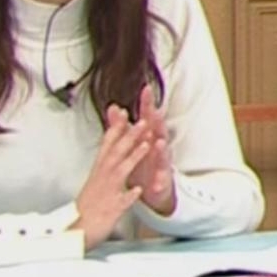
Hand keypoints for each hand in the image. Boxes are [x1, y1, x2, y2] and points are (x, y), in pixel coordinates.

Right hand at [73, 107, 149, 249]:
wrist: (76, 231)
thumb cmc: (86, 208)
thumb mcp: (94, 181)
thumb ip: (104, 165)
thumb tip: (109, 152)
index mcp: (99, 171)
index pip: (107, 145)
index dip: (117, 128)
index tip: (125, 112)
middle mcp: (102, 178)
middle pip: (117, 153)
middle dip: (130, 136)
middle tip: (143, 121)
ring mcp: (107, 193)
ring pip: (120, 172)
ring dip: (133, 157)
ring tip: (146, 146)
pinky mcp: (111, 210)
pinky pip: (121, 202)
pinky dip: (129, 195)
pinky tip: (138, 190)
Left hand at [124, 84, 175, 214]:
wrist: (153, 187)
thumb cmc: (142, 161)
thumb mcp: (131, 141)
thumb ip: (121, 124)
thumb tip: (114, 107)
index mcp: (148, 136)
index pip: (147, 116)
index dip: (147, 103)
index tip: (146, 89)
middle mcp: (156, 146)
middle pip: (158, 131)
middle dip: (158, 122)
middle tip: (156, 113)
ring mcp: (161, 163)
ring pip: (162, 154)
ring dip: (161, 149)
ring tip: (158, 143)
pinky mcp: (162, 180)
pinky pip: (161, 180)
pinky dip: (160, 181)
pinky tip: (157, 182)